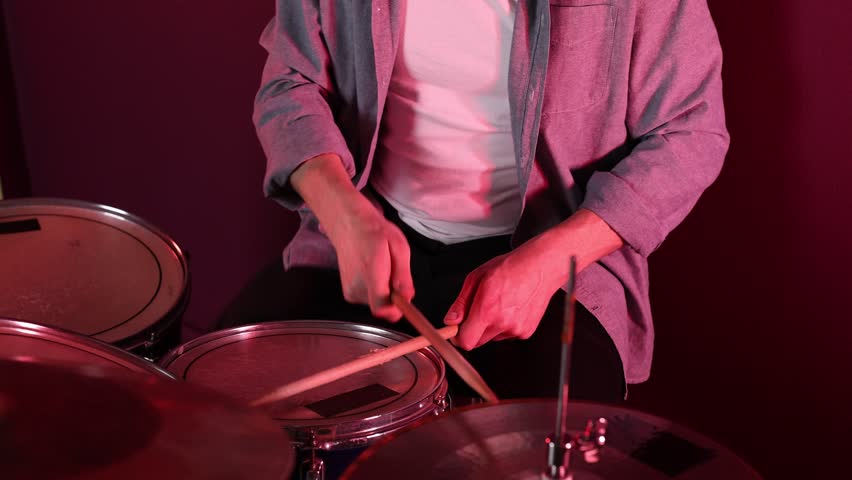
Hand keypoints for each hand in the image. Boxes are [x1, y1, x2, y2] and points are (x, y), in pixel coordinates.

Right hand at [290, 154, 414, 320]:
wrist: (348, 223)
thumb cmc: (375, 231)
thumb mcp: (399, 248)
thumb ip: (403, 277)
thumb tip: (407, 298)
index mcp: (371, 276)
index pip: (382, 310)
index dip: (397, 309)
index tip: (403, 295)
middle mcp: (357, 288)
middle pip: (383, 307)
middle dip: (393, 295)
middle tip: (392, 270)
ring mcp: (349, 291)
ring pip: (376, 302)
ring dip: (384, 290)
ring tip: (381, 266)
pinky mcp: (347, 292)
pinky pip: (369, 298)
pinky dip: (375, 288)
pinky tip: (372, 270)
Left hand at [444, 241, 557, 349]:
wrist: (540, 267)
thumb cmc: (509, 268)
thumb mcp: (476, 278)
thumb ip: (461, 303)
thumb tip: (450, 321)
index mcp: (487, 309)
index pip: (466, 341)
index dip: (458, 338)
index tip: (456, 331)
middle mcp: (502, 323)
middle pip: (477, 342)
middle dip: (473, 330)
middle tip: (478, 311)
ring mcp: (516, 329)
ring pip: (492, 337)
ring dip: (490, 326)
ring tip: (500, 304)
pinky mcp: (526, 332)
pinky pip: (507, 335)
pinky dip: (505, 325)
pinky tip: (511, 307)